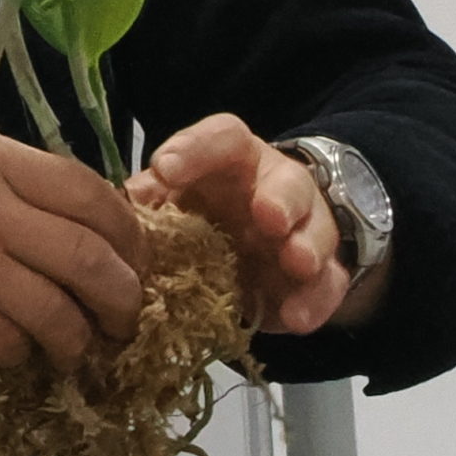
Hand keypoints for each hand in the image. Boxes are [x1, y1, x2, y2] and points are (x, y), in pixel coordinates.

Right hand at [0, 126, 145, 362]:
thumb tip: (62, 216)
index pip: (92, 195)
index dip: (129, 235)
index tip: (137, 261)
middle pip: (90, 258)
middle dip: (123, 298)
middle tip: (126, 320)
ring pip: (55, 312)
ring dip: (79, 340)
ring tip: (81, 352)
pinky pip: (4, 343)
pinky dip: (23, 356)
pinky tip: (20, 358)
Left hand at [128, 113, 366, 336]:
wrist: (256, 247)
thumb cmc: (208, 214)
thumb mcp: (178, 201)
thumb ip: (154, 200)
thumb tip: (127, 202)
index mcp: (235, 162)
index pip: (223, 139)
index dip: (196, 148)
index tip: (166, 169)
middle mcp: (275, 189)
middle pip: (288, 182)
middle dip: (281, 198)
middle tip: (268, 216)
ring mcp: (302, 232)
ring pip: (317, 230)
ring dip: (308, 246)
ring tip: (297, 263)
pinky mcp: (316, 277)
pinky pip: (328, 285)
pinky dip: (315, 301)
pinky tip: (297, 317)